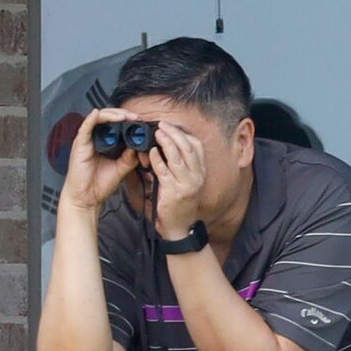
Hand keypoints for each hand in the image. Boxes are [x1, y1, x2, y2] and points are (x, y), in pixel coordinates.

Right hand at [57, 109, 140, 216]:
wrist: (87, 197)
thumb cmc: (100, 183)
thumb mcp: (122, 168)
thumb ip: (131, 157)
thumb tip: (141, 146)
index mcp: (106, 142)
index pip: (116, 124)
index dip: (129, 119)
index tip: (142, 121)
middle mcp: (95, 138)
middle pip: (108, 118)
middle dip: (123, 114)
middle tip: (136, 117)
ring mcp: (87, 140)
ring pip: (98, 118)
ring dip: (112, 114)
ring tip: (125, 116)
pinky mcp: (79, 145)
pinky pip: (85, 128)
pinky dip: (91, 119)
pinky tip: (97, 114)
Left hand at [145, 124, 213, 239]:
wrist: (179, 225)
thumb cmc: (179, 202)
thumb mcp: (184, 181)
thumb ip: (177, 166)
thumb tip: (163, 147)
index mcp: (200, 172)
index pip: (197, 147)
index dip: (184, 134)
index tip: (171, 126)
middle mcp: (197, 177)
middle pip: (188, 148)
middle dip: (174, 133)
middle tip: (161, 125)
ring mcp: (187, 185)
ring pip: (178, 158)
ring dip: (166, 142)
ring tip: (156, 133)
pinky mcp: (173, 192)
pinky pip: (164, 172)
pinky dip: (157, 160)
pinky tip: (150, 152)